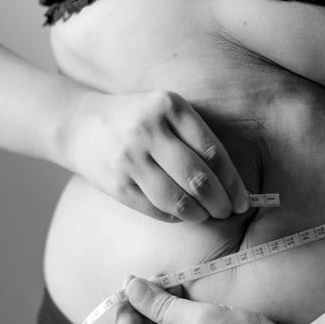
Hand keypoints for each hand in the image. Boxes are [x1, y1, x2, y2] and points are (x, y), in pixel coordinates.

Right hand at [60, 90, 248, 221]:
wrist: (80, 124)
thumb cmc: (136, 119)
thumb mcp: (166, 111)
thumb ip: (195, 137)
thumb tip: (231, 182)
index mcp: (169, 107)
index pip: (212, 151)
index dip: (233, 181)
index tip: (244, 199)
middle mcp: (149, 130)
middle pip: (198, 178)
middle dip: (220, 202)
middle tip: (229, 212)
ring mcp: (129, 158)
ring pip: (177, 199)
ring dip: (199, 214)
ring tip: (207, 216)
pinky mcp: (116, 183)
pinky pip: (155, 209)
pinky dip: (174, 216)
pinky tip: (182, 214)